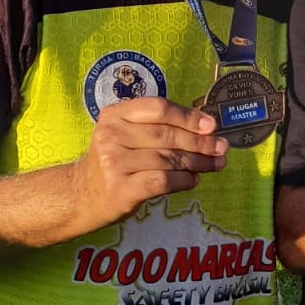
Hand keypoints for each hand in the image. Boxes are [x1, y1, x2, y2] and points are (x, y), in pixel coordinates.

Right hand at [70, 97, 227, 230]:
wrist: (82, 195)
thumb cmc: (115, 161)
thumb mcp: (127, 135)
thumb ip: (158, 127)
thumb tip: (206, 128)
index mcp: (115, 114)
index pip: (159, 108)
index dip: (189, 116)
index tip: (211, 126)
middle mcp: (112, 134)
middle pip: (167, 135)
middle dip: (200, 142)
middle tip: (222, 148)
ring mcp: (114, 162)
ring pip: (168, 159)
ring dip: (198, 163)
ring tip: (214, 165)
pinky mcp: (120, 188)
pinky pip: (162, 181)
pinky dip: (183, 180)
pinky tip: (193, 180)